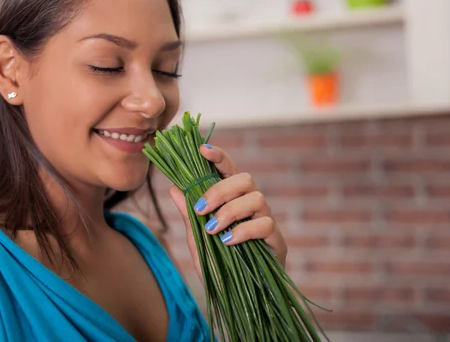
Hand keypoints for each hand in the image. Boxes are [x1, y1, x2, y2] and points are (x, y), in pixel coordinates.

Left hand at [169, 144, 287, 281]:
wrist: (237, 300)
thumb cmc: (218, 266)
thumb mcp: (197, 239)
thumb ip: (189, 214)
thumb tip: (173, 188)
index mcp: (233, 200)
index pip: (229, 169)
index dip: (219, 156)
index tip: (202, 150)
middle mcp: (252, 206)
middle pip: (245, 178)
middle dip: (220, 189)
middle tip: (201, 208)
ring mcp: (266, 221)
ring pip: (257, 198)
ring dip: (230, 211)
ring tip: (213, 229)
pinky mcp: (276, 241)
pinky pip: (265, 224)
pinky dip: (243, 231)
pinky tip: (227, 242)